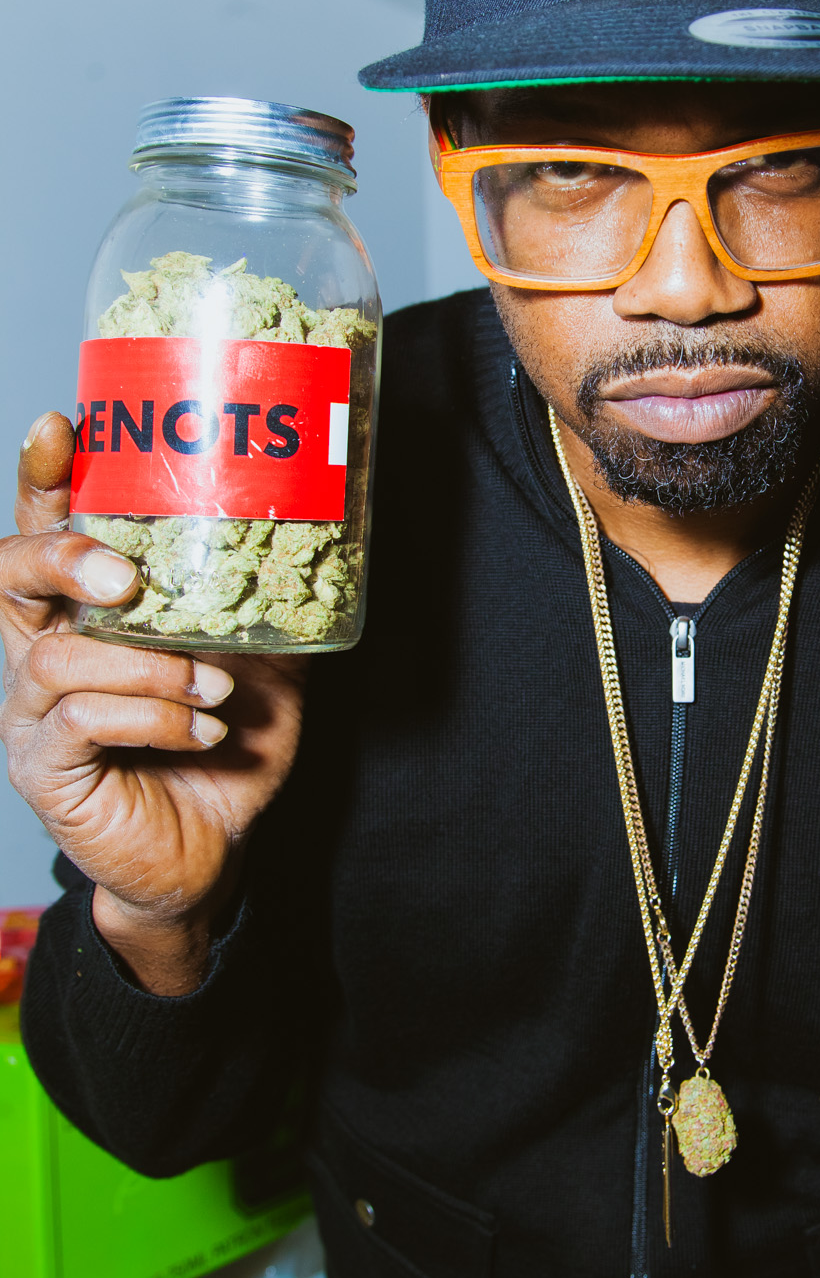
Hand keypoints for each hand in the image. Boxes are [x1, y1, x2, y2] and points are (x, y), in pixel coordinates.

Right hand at [0, 413, 306, 993]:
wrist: (211, 853)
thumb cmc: (221, 746)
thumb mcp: (262, 662)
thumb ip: (270, 607)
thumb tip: (330, 542)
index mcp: (84, 610)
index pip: (43, 527)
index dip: (44, 475)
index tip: (64, 424)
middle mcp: (42, 649)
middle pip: (9, 574)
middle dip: (65, 556)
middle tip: (129, 576)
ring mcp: (32, 712)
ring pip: (59, 657)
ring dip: (149, 666)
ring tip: (215, 690)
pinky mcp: (46, 769)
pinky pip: (79, 722)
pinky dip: (152, 718)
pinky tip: (202, 731)